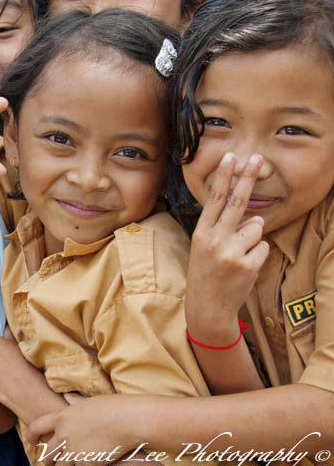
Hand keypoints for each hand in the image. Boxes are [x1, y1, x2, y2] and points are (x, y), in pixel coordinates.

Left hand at [27, 395, 143, 465]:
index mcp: (61, 417)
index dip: (31, 436)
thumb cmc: (112, 407)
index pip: (35, 427)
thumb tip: (66, 396)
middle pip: (46, 453)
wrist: (128, 419)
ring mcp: (74, 451)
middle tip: (56, 461)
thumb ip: (73, 402)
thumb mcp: (87, 401)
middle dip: (50, 459)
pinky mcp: (87, 464)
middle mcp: (63, 435)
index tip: (33, 442)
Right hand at [185, 153, 269, 342]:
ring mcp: (230, 252)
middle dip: (248, 177)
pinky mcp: (246, 265)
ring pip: (256, 229)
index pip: (214, 200)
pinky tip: (244, 269)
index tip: (230, 157)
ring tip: (237, 258)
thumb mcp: (205, 250)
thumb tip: (255, 218)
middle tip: (258, 157)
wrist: (207, 308)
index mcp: (201, 233)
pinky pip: (264, 247)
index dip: (224, 177)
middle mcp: (214, 240)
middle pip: (237, 202)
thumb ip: (226, 231)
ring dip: (253, 240)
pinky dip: (258, 256)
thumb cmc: (206, 275)